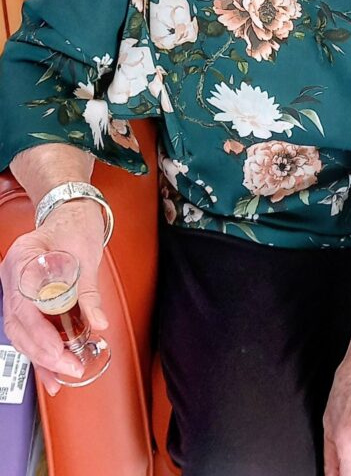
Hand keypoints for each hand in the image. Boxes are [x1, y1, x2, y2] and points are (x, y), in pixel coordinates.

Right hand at [0, 200, 108, 395]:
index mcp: (22, 260)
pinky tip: (52, 372)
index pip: (22, 306)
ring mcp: (17, 289)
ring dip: (41, 358)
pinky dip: (42, 351)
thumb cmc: (76, 226)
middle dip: (43, 353)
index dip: (39, 335)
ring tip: (61, 377)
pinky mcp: (28, 300)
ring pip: (21, 333)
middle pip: (19, 326)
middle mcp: (13, 277)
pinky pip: (30, 329)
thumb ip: (89, 292)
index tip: (58, 353)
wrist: (72, 212)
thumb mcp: (86, 254)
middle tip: (69, 369)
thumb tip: (99, 323)